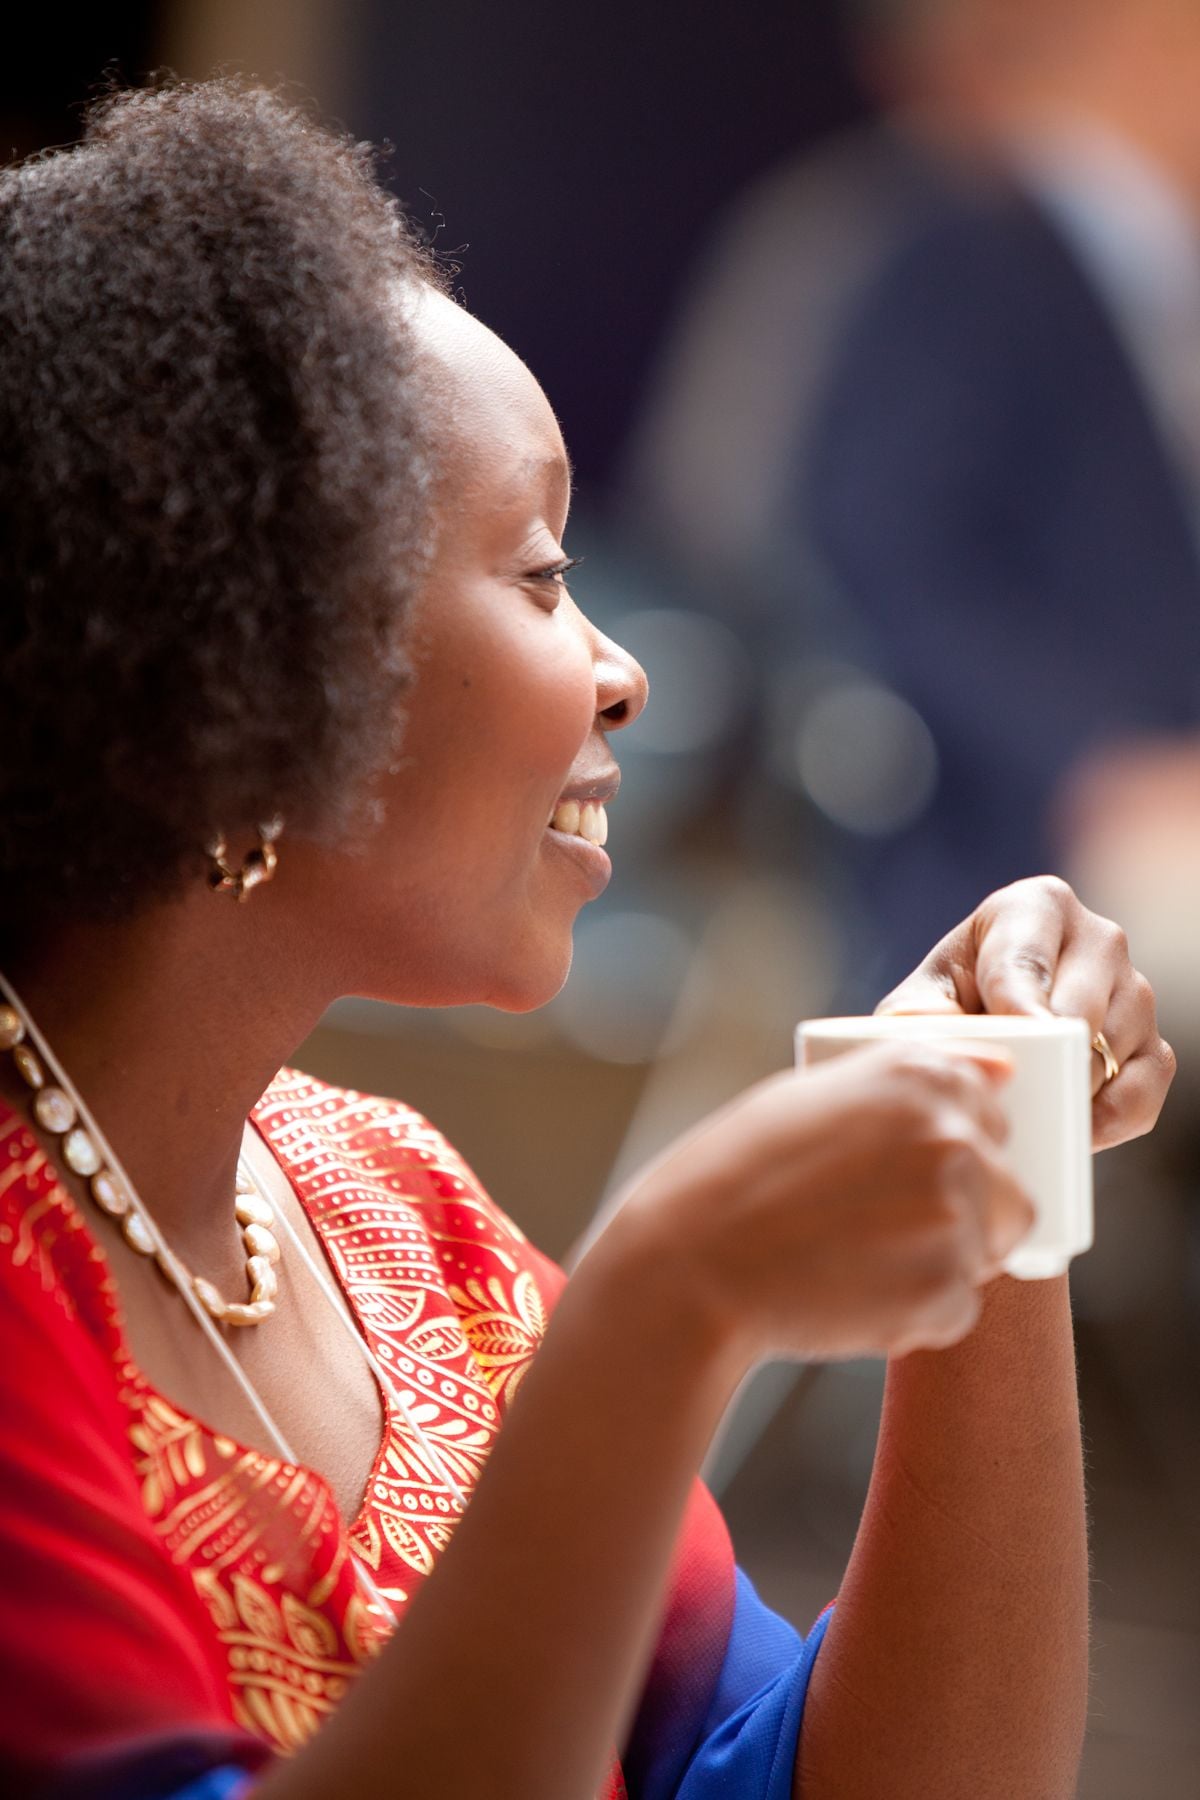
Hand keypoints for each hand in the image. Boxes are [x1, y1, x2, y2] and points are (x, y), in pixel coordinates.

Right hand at [613, 1042, 1033, 1367]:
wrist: (688, 1262)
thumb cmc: (738, 1174)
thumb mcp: (819, 1095)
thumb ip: (912, 1084)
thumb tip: (1005, 1075)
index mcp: (921, 1074)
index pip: (994, 1115)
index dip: (948, 1151)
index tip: (896, 1175)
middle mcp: (953, 1134)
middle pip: (1009, 1191)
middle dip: (961, 1217)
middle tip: (875, 1232)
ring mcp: (955, 1214)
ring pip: (982, 1255)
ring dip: (934, 1267)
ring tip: (849, 1261)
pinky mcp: (945, 1292)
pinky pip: (955, 1310)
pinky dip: (911, 1315)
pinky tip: (845, 1294)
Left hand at [878, 875, 1175, 1150]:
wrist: (984, 1032)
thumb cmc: (949, 1006)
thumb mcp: (921, 1001)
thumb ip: (918, 1018)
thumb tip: (939, 1042)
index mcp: (1036, 908)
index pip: (1028, 959)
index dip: (1020, 1003)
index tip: (1020, 1036)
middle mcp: (1099, 938)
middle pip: (1077, 1011)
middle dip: (1039, 1059)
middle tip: (1003, 1095)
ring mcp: (1135, 992)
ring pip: (1111, 1052)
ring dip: (1066, 1090)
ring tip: (1022, 1108)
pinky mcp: (1154, 1046)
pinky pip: (1142, 1093)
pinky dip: (1106, 1121)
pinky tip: (1067, 1130)